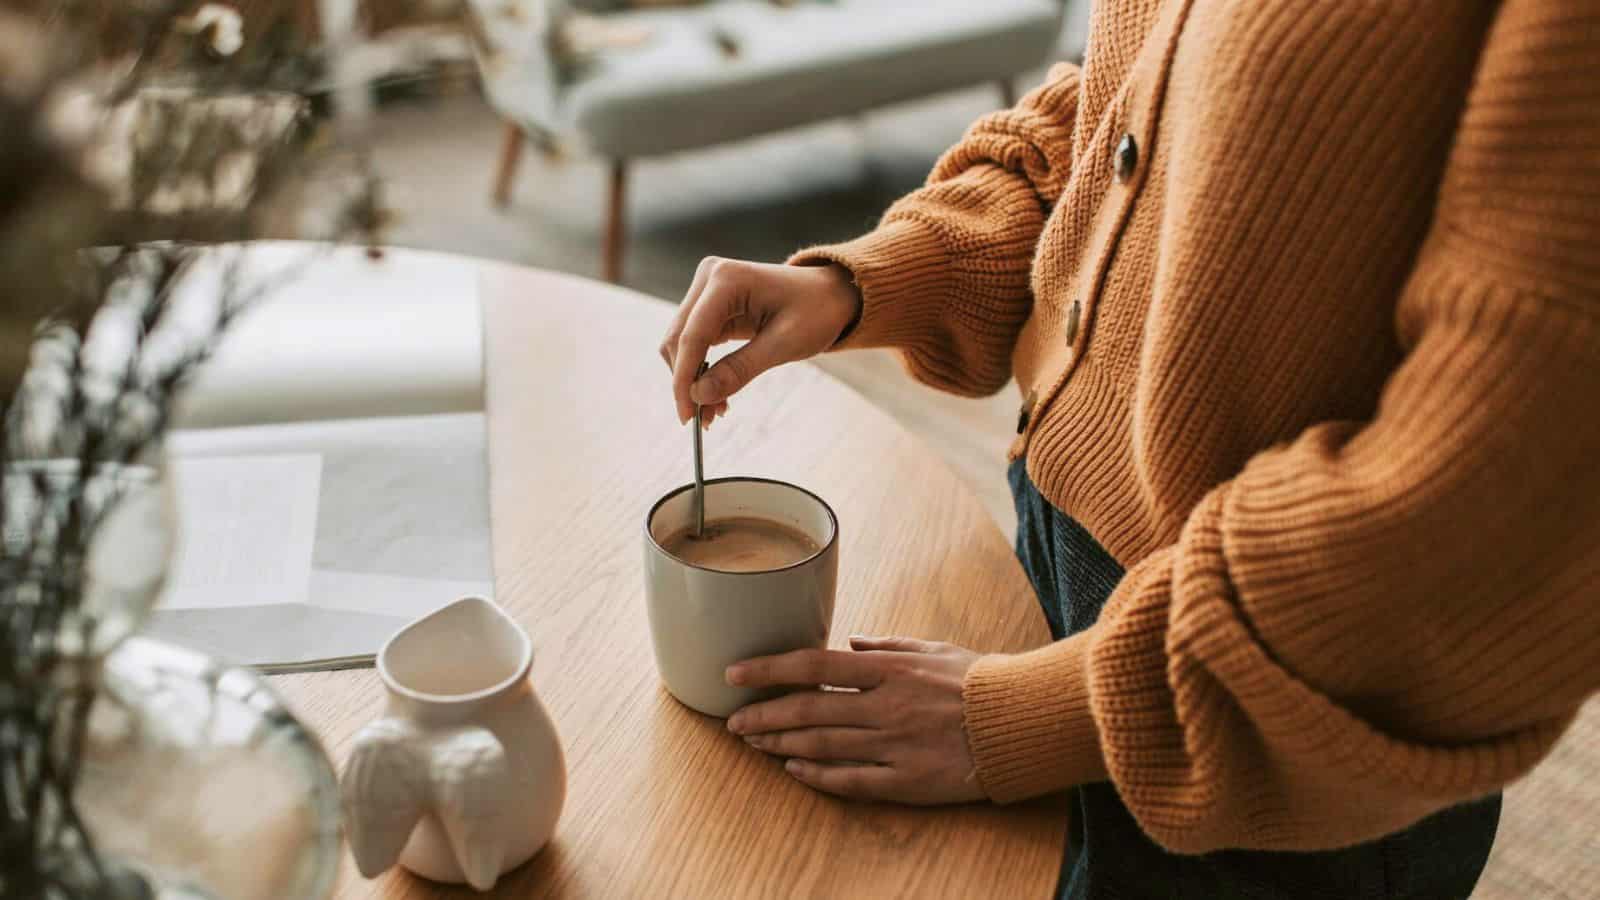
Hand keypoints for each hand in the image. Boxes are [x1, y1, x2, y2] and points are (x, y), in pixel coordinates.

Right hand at [660, 257, 860, 425]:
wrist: (831, 294)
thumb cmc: (816, 311)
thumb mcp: (784, 344)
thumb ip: (740, 369)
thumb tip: (700, 396)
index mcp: (727, 279)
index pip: (692, 335)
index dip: (684, 379)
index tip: (687, 416)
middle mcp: (710, 278)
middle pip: (678, 339)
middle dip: (687, 382)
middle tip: (703, 420)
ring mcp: (707, 290)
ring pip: (681, 344)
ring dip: (692, 379)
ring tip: (715, 411)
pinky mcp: (710, 306)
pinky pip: (694, 343)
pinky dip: (701, 371)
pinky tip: (717, 394)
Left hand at [724, 636, 986, 804]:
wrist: (1023, 722)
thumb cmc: (978, 680)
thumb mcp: (933, 648)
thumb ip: (887, 645)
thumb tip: (851, 642)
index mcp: (889, 669)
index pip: (814, 666)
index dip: (768, 669)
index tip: (735, 673)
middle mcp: (885, 706)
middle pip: (808, 711)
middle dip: (763, 715)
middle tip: (732, 720)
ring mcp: (895, 745)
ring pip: (822, 746)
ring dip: (782, 744)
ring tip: (753, 743)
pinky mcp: (909, 780)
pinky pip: (853, 781)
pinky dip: (819, 776)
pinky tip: (795, 771)